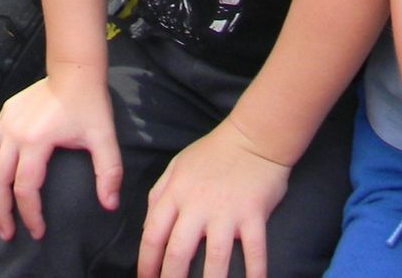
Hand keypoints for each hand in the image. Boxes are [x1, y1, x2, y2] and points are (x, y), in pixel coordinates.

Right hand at [0, 67, 120, 242]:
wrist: (74, 69)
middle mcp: (14, 133)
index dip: (30, 214)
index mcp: (36, 140)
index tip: (37, 232)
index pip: (25, 187)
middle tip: (7, 234)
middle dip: (1, 212)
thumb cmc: (90, 104)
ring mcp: (5, 123)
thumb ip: (108, 171)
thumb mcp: (104, 137)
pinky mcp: (4, 116)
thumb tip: (110, 204)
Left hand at [137, 118, 290, 277]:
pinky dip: (255, 273)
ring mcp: (228, 212)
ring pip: (215, 258)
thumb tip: (146, 228)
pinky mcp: (253, 215)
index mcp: (176, 193)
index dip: (146, 263)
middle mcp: (198, 206)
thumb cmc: (213, 152)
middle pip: (179, 252)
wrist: (254, 137)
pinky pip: (254, 251)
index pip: (153, 235)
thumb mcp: (177, 166)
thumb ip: (159, 195)